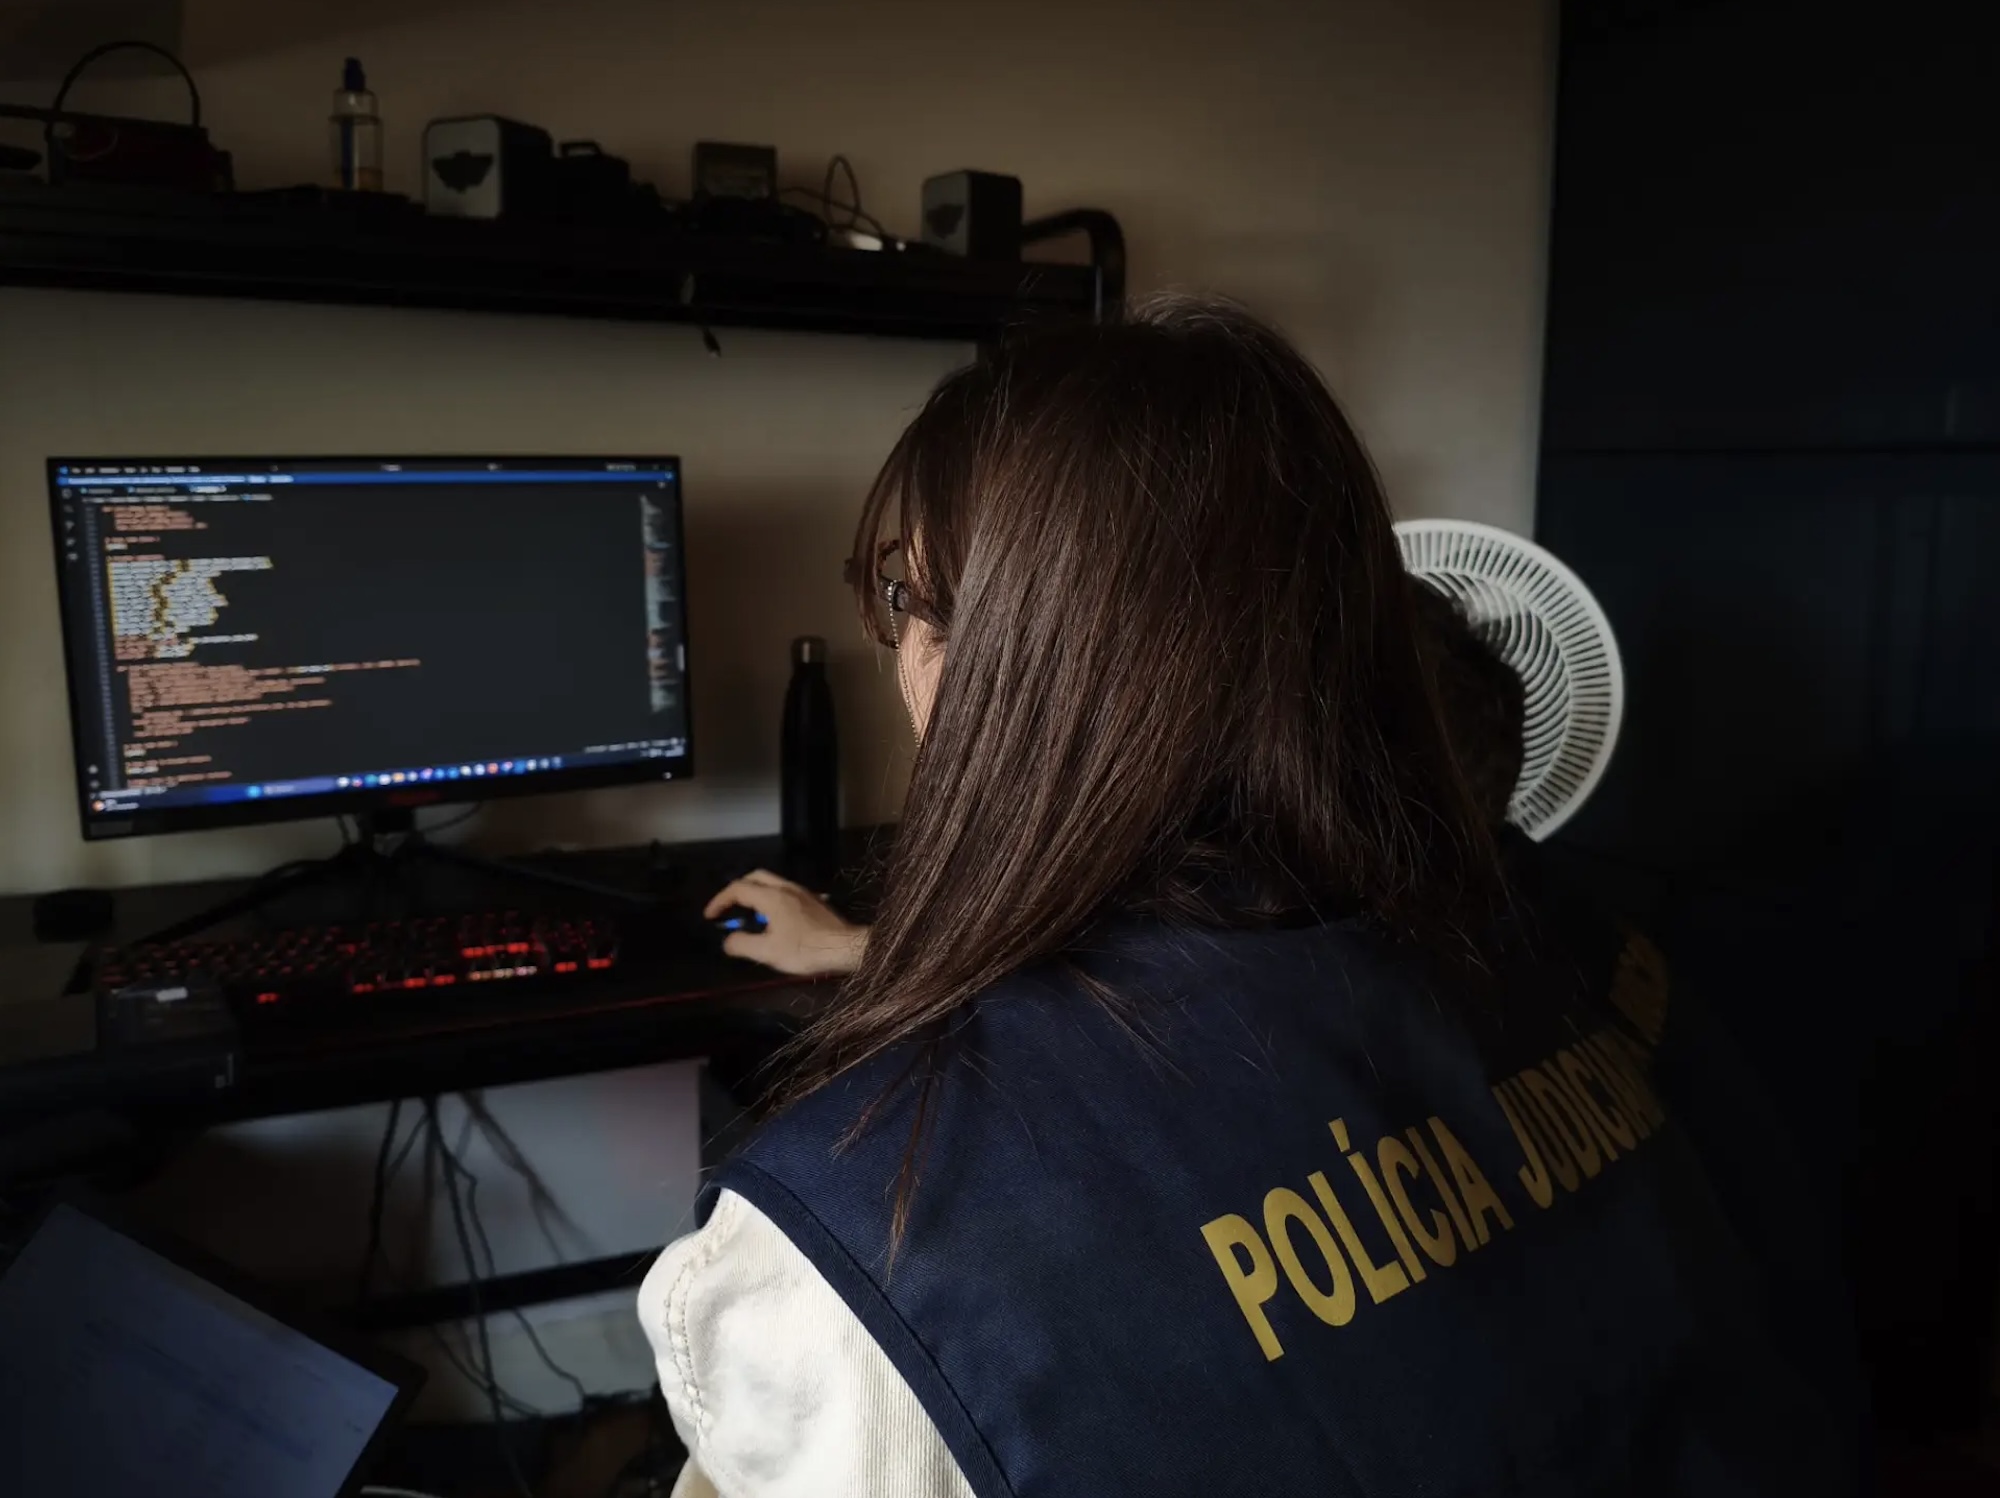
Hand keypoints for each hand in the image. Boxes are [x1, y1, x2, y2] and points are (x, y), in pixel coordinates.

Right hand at [705, 869, 868, 976]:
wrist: (845, 947)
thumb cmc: (805, 949)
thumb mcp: (768, 952)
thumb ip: (743, 944)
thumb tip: (728, 940)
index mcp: (772, 896)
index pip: (738, 888)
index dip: (720, 900)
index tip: (710, 916)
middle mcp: (786, 888)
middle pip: (755, 877)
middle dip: (737, 889)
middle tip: (728, 907)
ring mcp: (802, 892)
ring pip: (771, 882)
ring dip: (755, 892)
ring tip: (747, 914)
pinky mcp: (813, 901)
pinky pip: (784, 891)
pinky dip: (770, 898)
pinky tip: (773, 918)